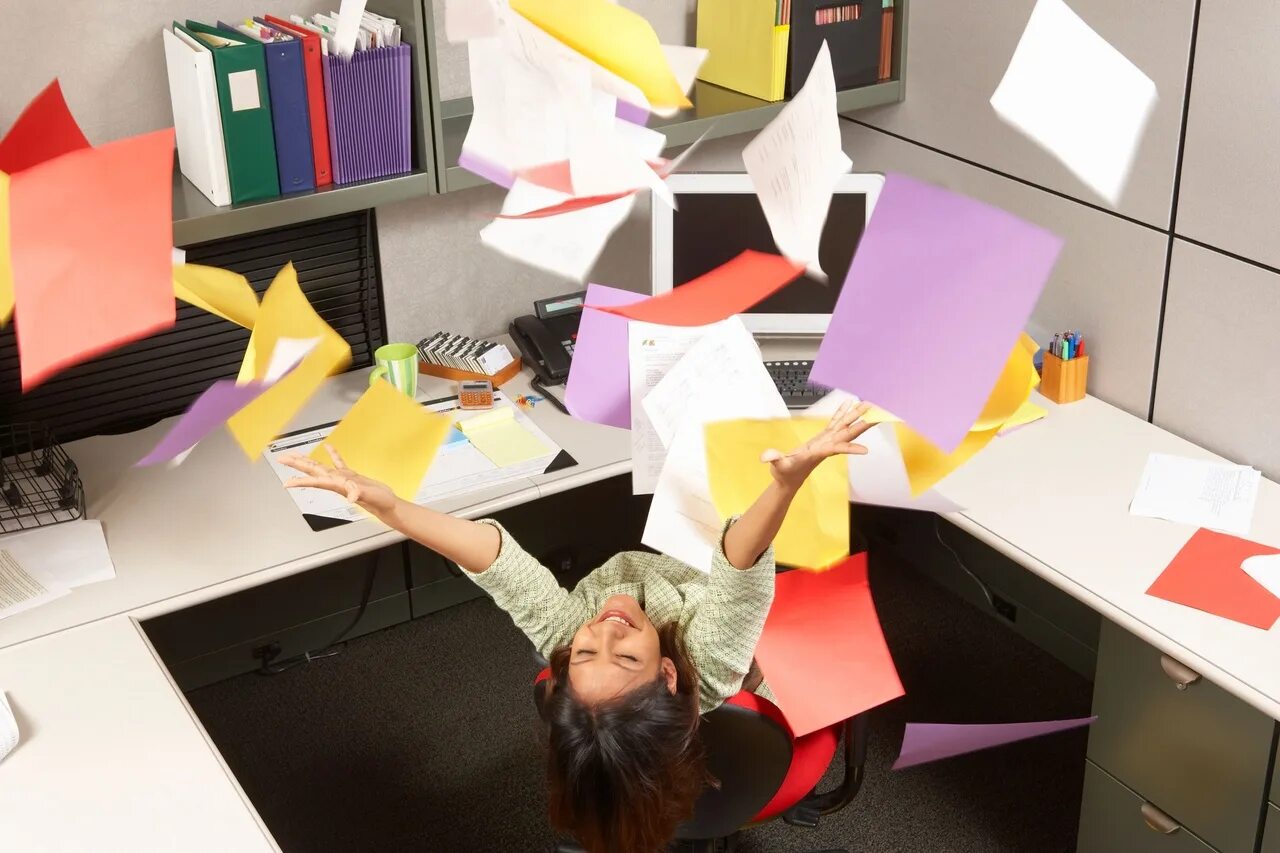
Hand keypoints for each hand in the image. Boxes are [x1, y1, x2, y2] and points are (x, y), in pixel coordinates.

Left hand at [279, 445, 397, 516]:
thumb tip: (351, 496)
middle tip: (282, 459)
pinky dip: (333, 454)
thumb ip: (360, 495)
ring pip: (321, 467)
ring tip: (296, 454)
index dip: (300, 481)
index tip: (286, 483)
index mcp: (338, 485)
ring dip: (308, 460)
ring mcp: (343, 478)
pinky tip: (329, 447)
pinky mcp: (352, 475)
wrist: (388, 505)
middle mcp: (337, 481)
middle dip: (297, 465)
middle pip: (312, 472)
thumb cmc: (379, 503)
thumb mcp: (370, 497)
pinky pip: (339, 462)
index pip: (314, 482)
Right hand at [761, 401, 871, 490]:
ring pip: (845, 426)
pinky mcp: (822, 437)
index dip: (850, 449)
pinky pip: (835, 422)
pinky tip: (849, 403)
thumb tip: (767, 456)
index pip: (836, 450)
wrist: (789, 480)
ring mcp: (826, 440)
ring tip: (870, 403)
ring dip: (858, 415)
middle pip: (849, 434)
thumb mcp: (778, 468)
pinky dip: (842, 412)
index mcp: (818, 453)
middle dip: (864, 424)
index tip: (865, 451)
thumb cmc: (785, 474)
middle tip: (879, 414)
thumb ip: (774, 460)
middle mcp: (826, 446)